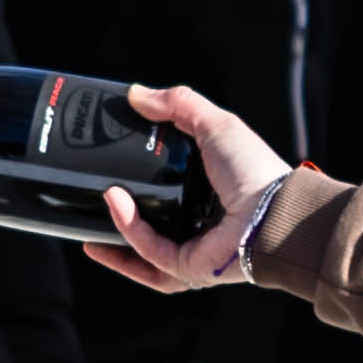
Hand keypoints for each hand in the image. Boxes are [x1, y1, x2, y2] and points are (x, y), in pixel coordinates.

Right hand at [86, 83, 286, 297]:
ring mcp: (191, 247)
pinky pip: (149, 252)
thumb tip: (136, 94)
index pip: (163, 185)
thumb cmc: (255, 172)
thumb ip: (178, 104)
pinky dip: (129, 228)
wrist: (273, 211)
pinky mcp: (187, 267)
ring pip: (140, 246)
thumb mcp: (215, 124)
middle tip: (88, 192)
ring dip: (115, 225)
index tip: (108, 161)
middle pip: (147, 221)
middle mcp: (198, 222)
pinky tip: (115, 202)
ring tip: (94, 198)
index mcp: (206, 191)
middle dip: (115, 214)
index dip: (135, 174)